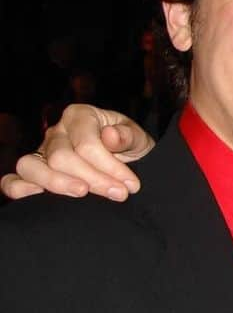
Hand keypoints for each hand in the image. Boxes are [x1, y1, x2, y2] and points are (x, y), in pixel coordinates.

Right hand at [0, 105, 153, 200]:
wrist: (126, 160)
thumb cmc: (129, 146)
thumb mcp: (138, 138)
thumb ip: (128, 136)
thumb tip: (110, 136)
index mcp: (81, 116)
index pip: (87, 144)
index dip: (109, 167)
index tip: (130, 185)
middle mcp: (56, 131)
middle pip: (61, 157)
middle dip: (93, 179)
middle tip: (119, 194)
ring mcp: (41, 151)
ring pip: (31, 166)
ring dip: (57, 184)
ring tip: (82, 194)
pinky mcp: (33, 171)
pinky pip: (13, 179)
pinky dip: (18, 188)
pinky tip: (38, 197)